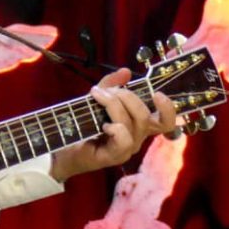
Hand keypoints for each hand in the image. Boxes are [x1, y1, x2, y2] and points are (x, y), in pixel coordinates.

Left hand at [51, 68, 178, 179]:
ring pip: (133, 123)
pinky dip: (115, 127)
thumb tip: (126, 71)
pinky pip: (124, 140)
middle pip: (145, 115)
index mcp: (138, 125)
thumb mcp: (97, 99)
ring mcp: (127, 149)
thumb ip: (112, 85)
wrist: (61, 147)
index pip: (165, 121)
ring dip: (114, 105)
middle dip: (126, 96)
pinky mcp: (114, 156)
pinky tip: (102, 125)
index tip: (157, 93)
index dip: (168, 108)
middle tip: (104, 91)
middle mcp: (137, 137)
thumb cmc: (82, 124)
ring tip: (97, 98)